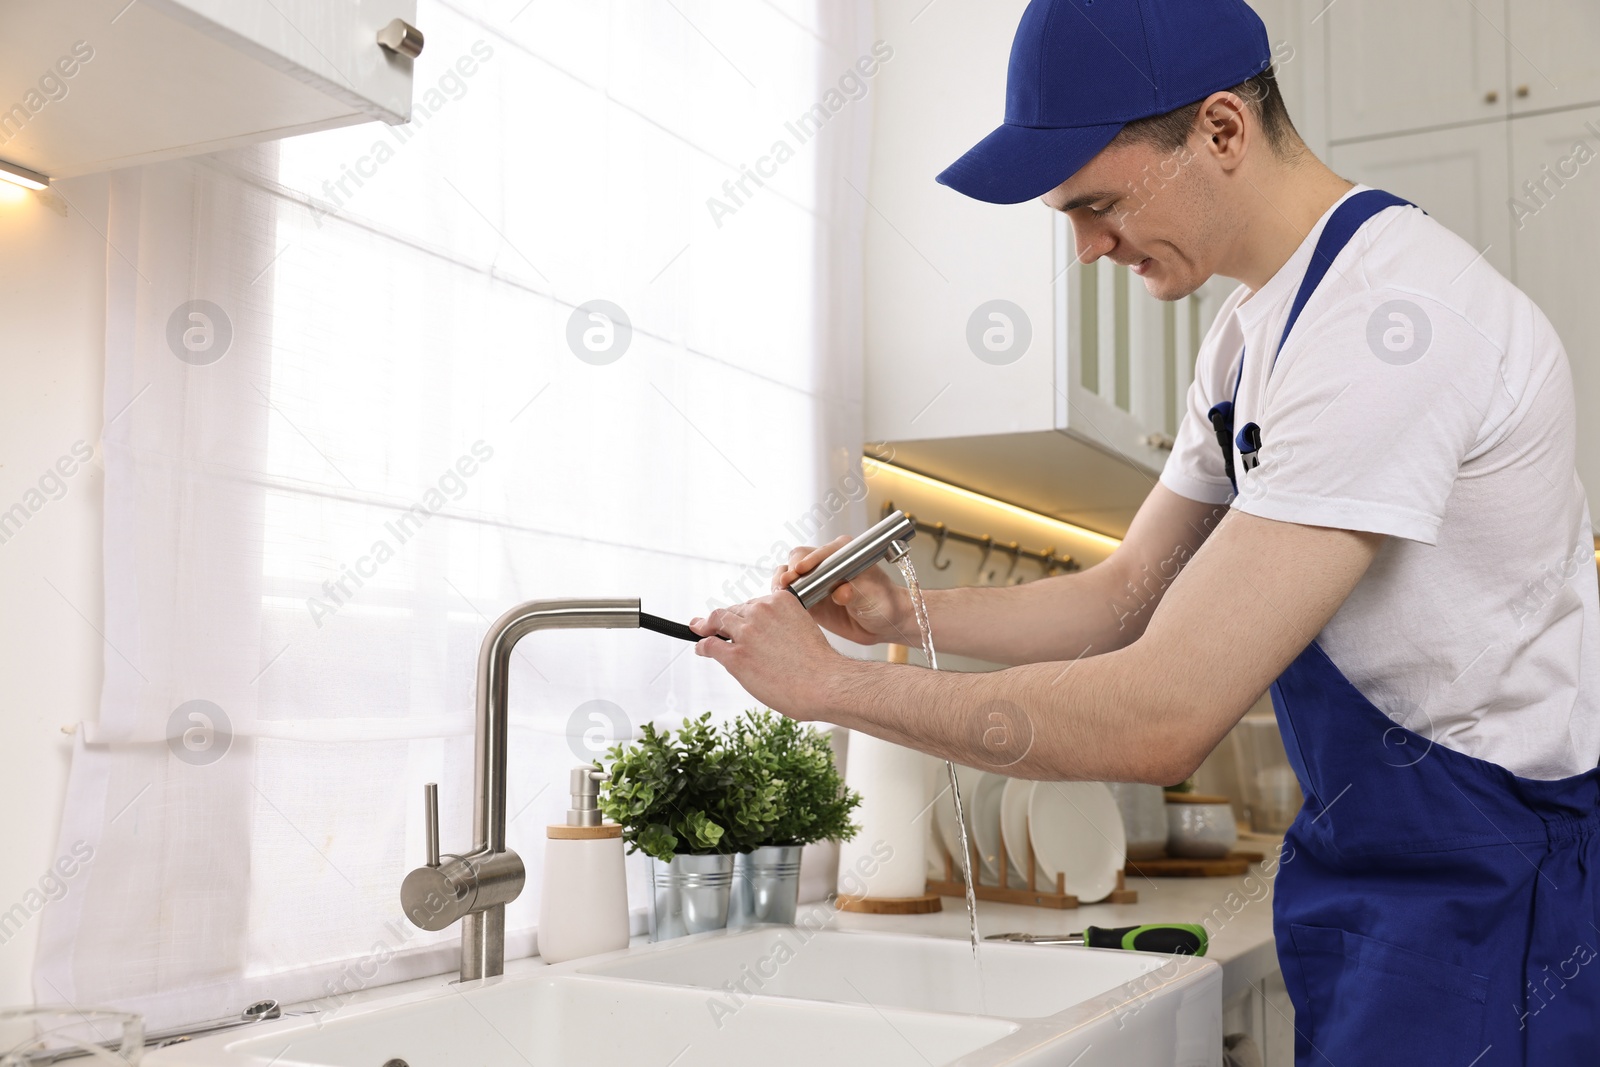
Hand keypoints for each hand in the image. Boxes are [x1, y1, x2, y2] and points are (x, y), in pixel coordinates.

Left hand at [688, 594, 849, 719]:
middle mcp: (760, 612)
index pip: (753, 604)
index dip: (743, 614)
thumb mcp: (804, 627)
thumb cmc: (820, 664)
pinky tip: (700, 648)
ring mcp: (746, 633)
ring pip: (718, 623)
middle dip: (723, 619)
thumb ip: (784, 625)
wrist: (824, 683)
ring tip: (699, 629)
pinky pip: (710, 645)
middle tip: (710, 623)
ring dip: (707, 627)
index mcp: (780, 601)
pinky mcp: (736, 656)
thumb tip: (769, 637)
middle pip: (733, 611)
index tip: (738, 618)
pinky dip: (702, 646)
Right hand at [772, 537, 913, 646]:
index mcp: (844, 553)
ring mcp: (814, 578)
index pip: (823, 551)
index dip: (811, 559)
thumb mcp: (873, 597)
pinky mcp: (807, 595)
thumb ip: (857, 593)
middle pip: (800, 557)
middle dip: (792, 569)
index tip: (802, 569)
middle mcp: (827, 561)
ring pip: (790, 572)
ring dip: (782, 580)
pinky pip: (788, 591)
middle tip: (787, 583)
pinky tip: (781, 600)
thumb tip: (841, 593)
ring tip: (780, 591)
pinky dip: (781, 594)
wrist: (882, 622)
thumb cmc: (883, 602)